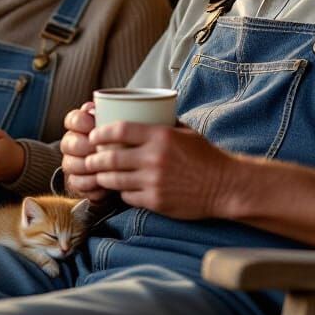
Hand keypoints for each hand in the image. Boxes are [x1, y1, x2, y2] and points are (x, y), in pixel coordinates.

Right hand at [59, 101, 115, 204]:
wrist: (126, 167)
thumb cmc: (123, 141)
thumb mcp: (120, 126)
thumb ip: (109, 114)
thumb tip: (98, 107)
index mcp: (80, 125)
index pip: (71, 119)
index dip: (79, 122)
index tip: (91, 124)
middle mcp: (72, 143)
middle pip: (67, 143)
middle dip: (83, 146)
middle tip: (98, 149)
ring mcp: (72, 163)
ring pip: (69, 164)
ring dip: (86, 167)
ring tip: (104, 168)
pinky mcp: (76, 182)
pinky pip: (77, 184)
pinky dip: (91, 185)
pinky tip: (104, 185)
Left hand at [84, 121, 233, 219]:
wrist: (225, 186)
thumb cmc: (206, 157)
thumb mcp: (185, 132)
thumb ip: (163, 124)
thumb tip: (143, 112)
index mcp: (161, 136)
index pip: (120, 130)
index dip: (101, 132)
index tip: (94, 135)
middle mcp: (155, 158)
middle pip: (110, 157)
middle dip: (94, 158)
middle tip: (89, 158)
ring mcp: (154, 182)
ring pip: (114, 179)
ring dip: (103, 177)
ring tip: (99, 174)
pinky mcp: (156, 201)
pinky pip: (128, 197)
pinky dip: (122, 192)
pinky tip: (121, 189)